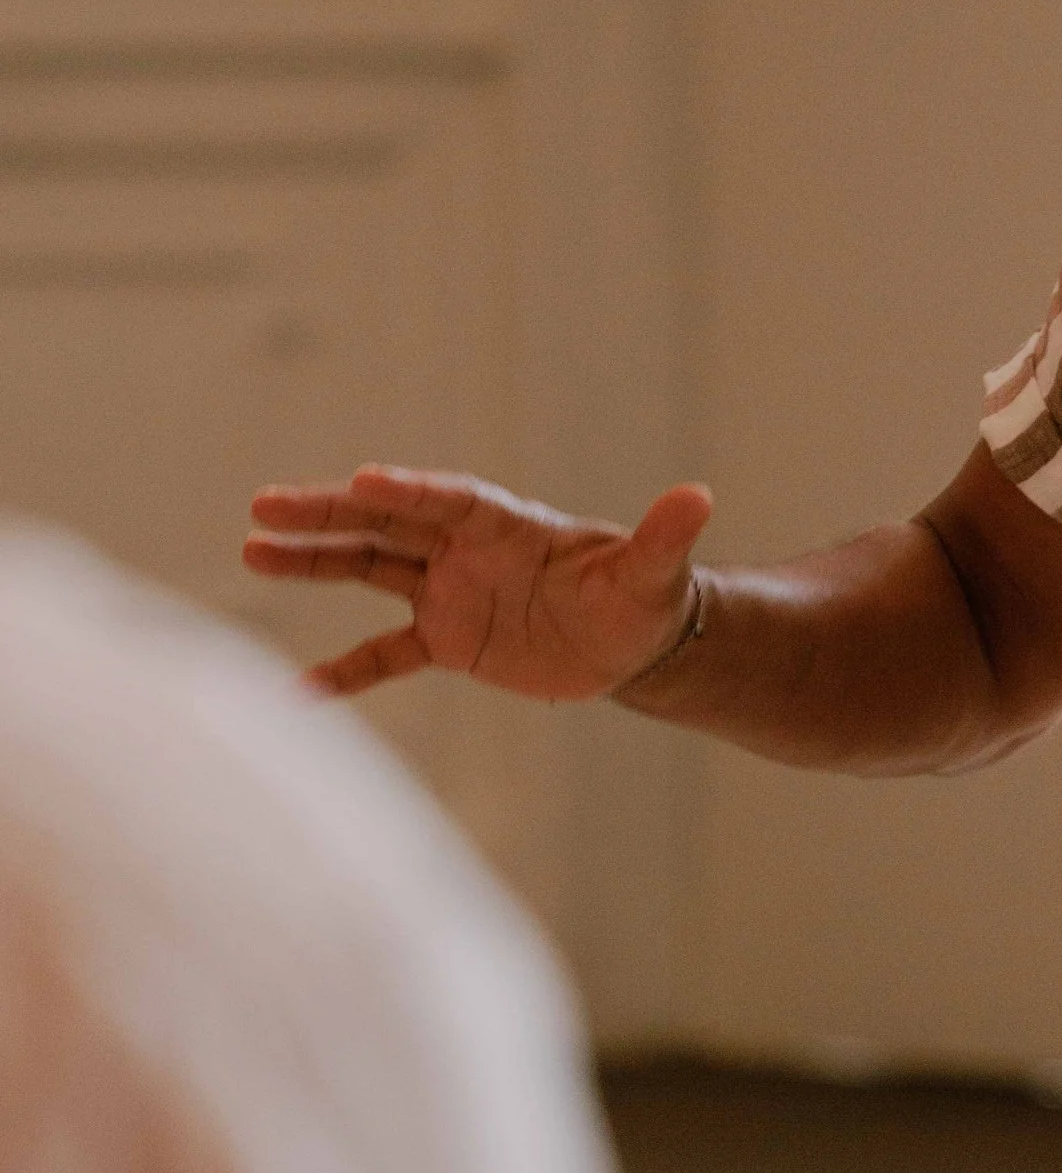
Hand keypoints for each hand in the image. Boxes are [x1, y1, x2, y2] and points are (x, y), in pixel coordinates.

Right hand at [243, 465, 713, 701]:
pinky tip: (297, 691)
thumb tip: (698, 498)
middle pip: (387, 524)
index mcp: (509, 525)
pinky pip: (385, 655)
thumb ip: (664, 539)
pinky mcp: (447, 640)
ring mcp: (449, 591)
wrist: (633, 643)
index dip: (410, 492)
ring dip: (314, 562)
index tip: (365, 481)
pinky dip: (345, 671)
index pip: (449, 501)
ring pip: (369, 569)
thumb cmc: (644, 599)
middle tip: (265, 506)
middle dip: (329, 515)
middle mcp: (467, 550)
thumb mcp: (655, 574)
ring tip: (251, 549)